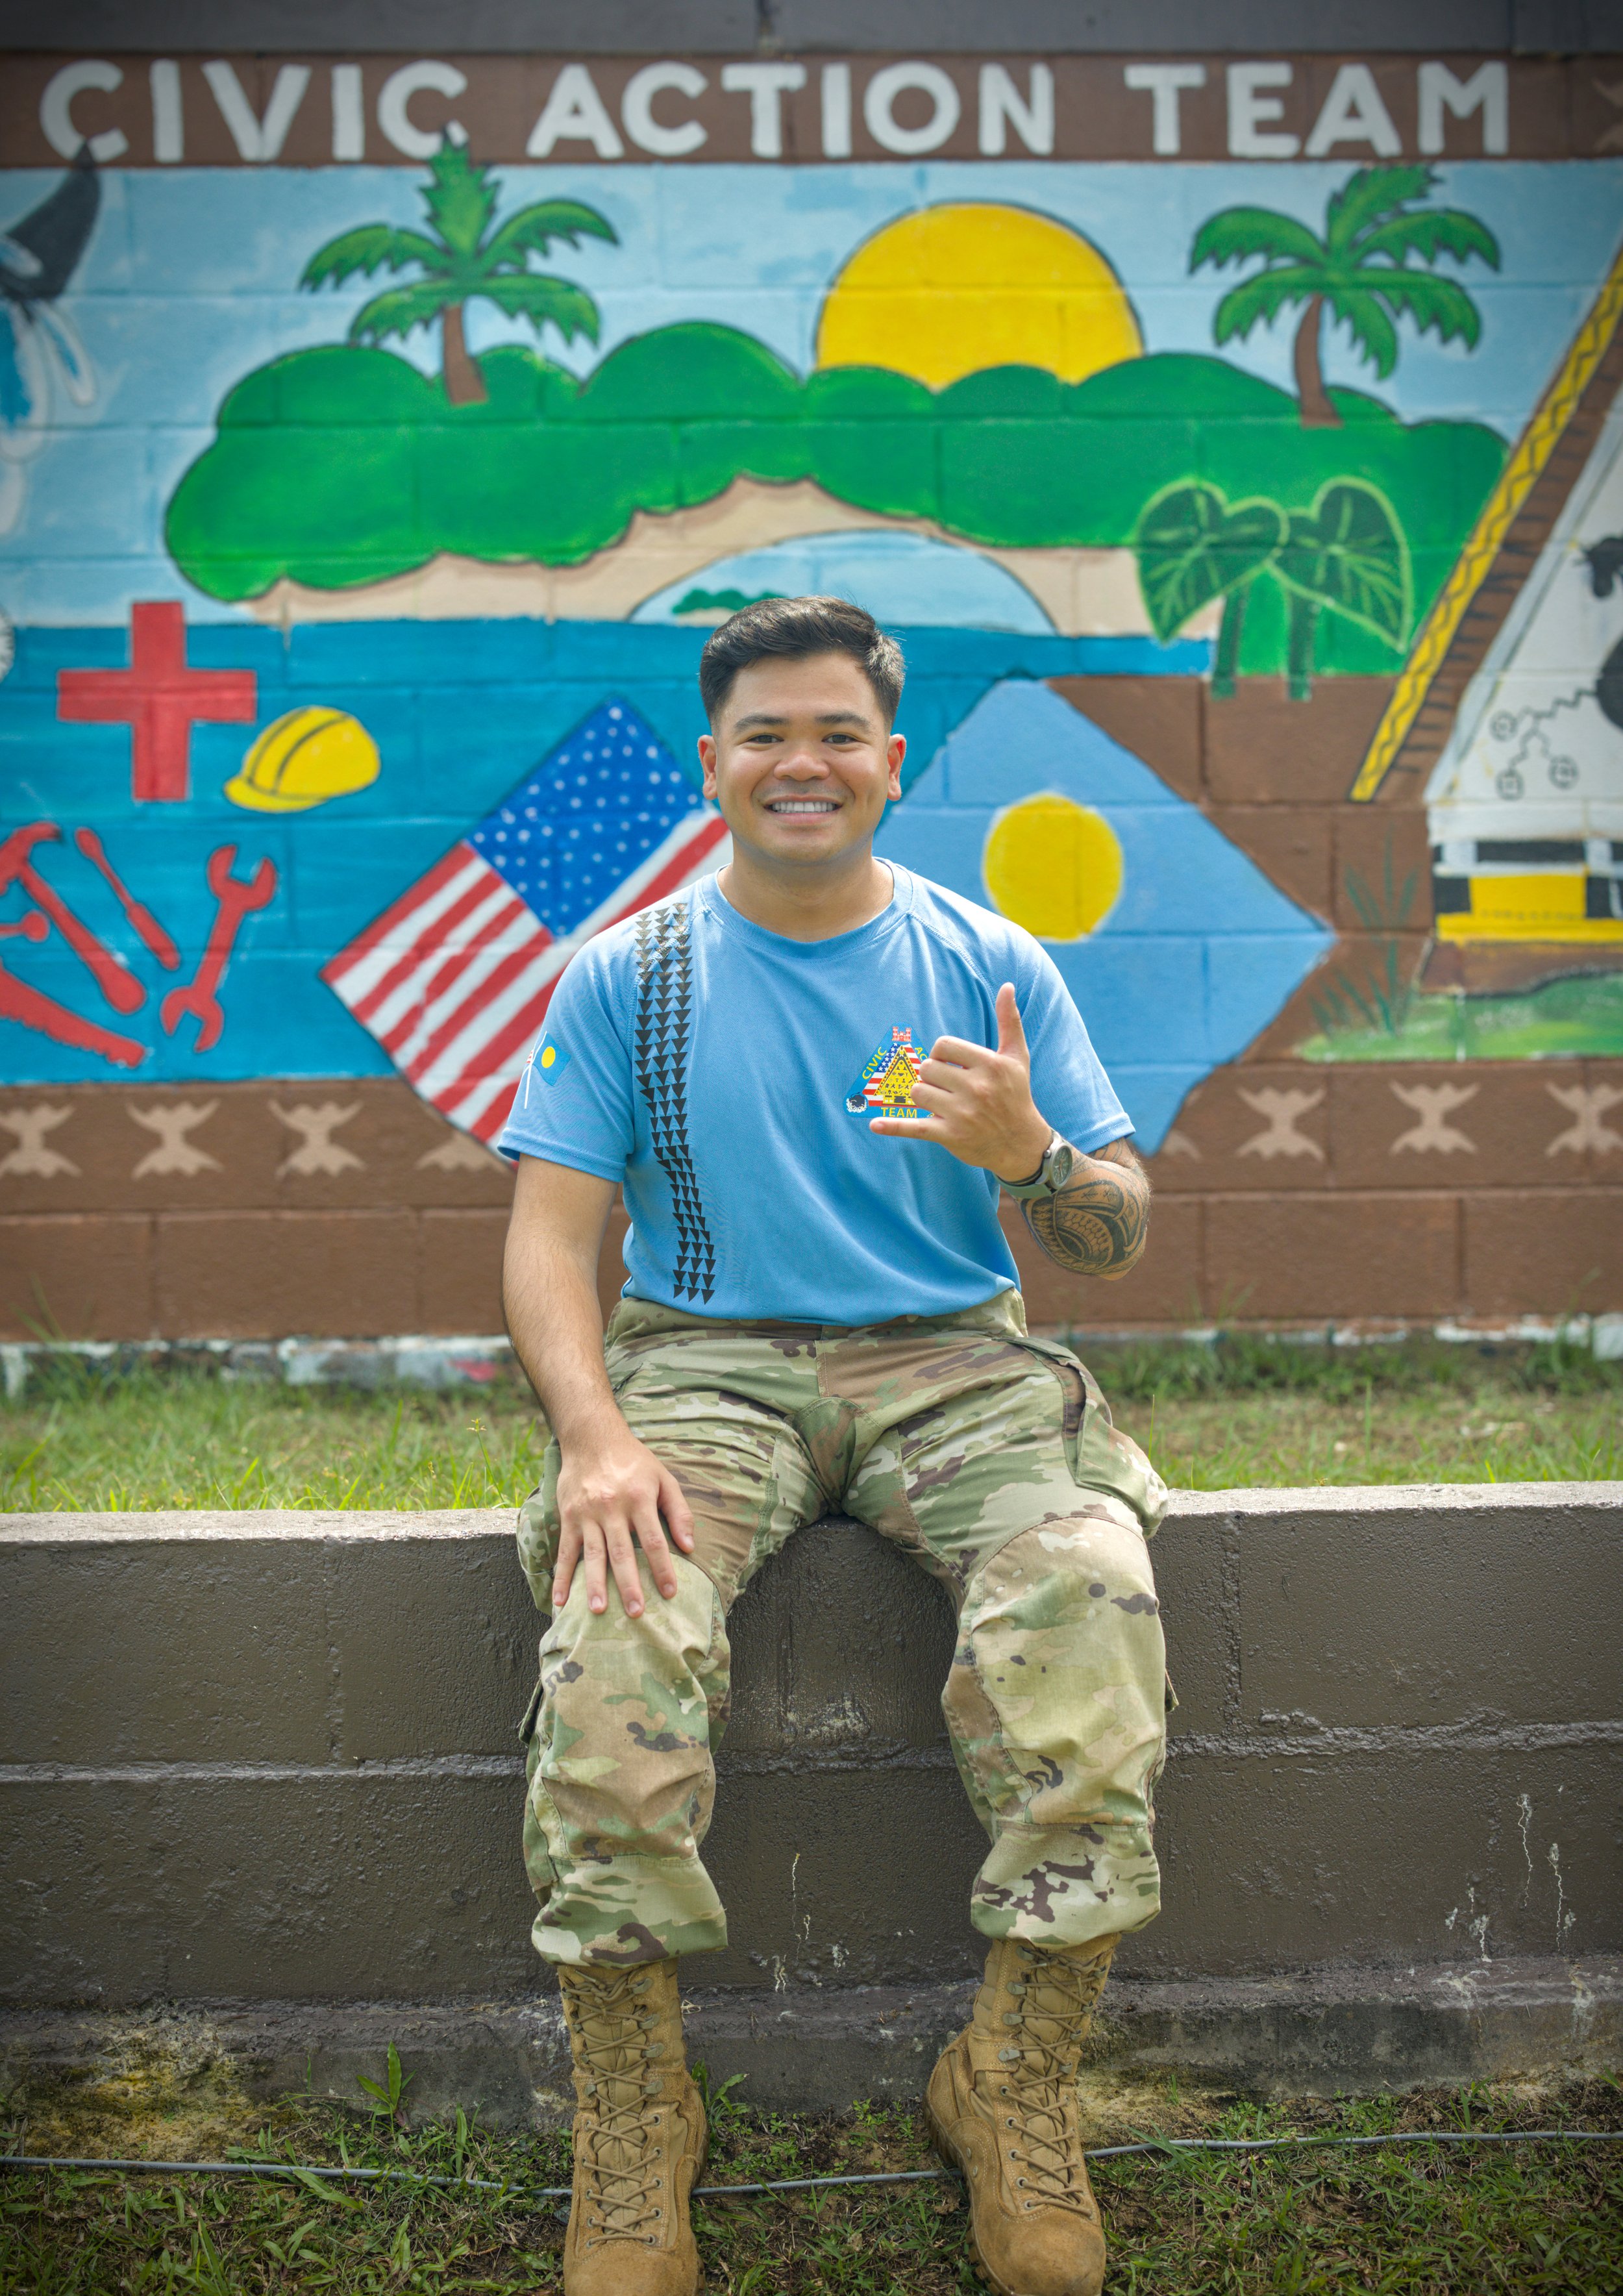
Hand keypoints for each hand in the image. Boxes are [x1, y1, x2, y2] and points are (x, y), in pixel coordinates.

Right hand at [552, 1427, 695, 1617]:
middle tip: (635, 1613)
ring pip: (592, 1554)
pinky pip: (565, 1551)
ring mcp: (587, 1513)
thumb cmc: (634, 1462)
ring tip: (598, 1610)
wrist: (593, 1438)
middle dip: (629, 1585)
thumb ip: (679, 1511)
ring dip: (594, 1584)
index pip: (653, 1540)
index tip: (670, 1593)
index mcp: (639, 1498)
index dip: (663, 1568)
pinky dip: (561, 1577)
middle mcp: (612, 1507)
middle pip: (621, 1552)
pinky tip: (560, 1600)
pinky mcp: (568, 1516)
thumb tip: (690, 1546)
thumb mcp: (664, 1478)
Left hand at [870, 982, 1051, 1182]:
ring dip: (924, 1096)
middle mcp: (977, 1088)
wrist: (1021, 1143)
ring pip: (917, 1092)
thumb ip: (1010, 1021)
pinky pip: (914, 1127)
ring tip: (942, 1103)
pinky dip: (893, 1127)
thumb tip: (1007, 986)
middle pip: (927, 1068)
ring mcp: (962, 1114)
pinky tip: (874, 1125)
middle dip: (933, 1077)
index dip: (942, 1054)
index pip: (942, 1046)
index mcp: (990, 1065)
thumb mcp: (1017, 1057)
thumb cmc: (1016, 1094)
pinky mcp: (949, 1135)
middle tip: (949, 1087)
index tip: (953, 1066)